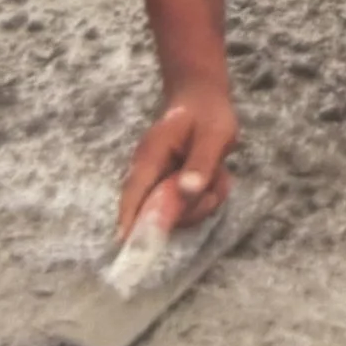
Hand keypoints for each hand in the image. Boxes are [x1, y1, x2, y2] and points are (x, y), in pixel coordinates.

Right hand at [116, 79, 239, 247]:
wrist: (203, 99)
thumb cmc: (207, 114)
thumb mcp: (213, 135)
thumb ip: (201, 162)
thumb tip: (187, 192)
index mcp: (151, 157)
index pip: (134, 194)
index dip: (130, 221)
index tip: (127, 245)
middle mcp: (149, 173)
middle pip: (157, 212)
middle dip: (190, 210)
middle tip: (212, 189)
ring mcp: (159, 181)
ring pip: (177, 213)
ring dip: (203, 202)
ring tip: (218, 175)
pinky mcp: (171, 188)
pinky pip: (188, 207)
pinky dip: (207, 197)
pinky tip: (217, 177)